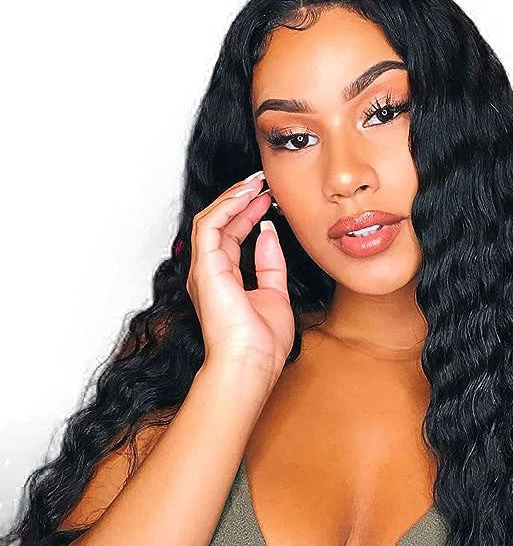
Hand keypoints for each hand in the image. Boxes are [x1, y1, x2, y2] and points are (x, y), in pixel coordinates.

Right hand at [186, 170, 294, 376]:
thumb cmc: (262, 342)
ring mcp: (204, 270)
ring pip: (210, 220)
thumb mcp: (275, 294)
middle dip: (239, 200)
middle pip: (219, 224)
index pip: (231, 237)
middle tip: (261, 182)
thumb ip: (270, 264)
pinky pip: (210, 225)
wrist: (251, 363)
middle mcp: (210, 273)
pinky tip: (248, 195)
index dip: (247, 214)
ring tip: (255, 183)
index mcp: (224, 280)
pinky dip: (227, 207)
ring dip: (232, 198)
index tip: (267, 199)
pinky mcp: (205, 267)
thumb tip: (268, 233)